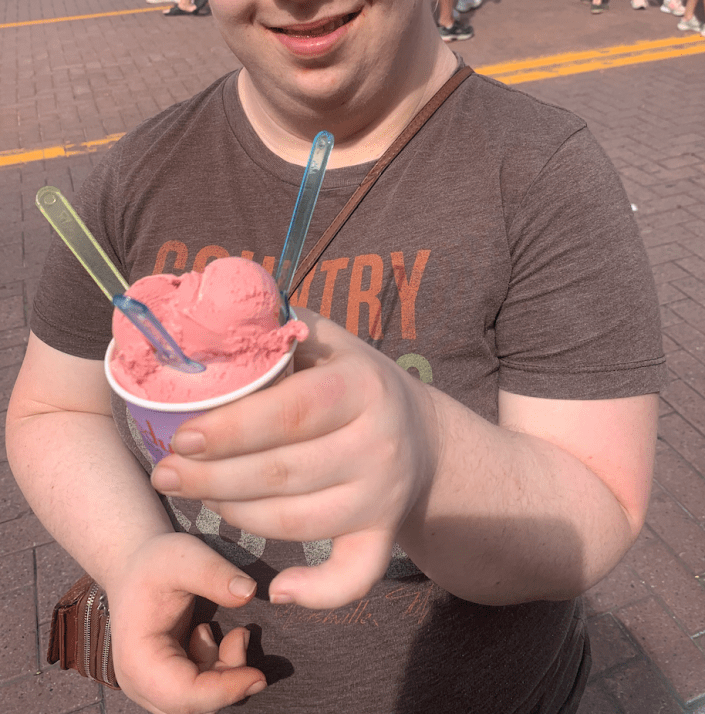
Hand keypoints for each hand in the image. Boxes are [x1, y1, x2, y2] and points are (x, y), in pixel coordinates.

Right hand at [108, 533, 263, 713]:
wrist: (133, 565)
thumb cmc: (155, 561)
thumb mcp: (185, 557)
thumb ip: (215, 574)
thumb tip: (250, 592)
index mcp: (138, 660)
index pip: (183, 696)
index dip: (224, 691)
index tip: (259, 675)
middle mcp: (140, 683)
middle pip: (193, 706)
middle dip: (228, 679)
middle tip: (241, 634)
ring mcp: (152, 686)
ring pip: (199, 701)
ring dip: (225, 673)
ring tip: (232, 632)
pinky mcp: (166, 681)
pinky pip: (199, 691)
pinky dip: (217, 669)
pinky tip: (213, 635)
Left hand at [150, 310, 438, 610]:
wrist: (422, 433)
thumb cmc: (353, 379)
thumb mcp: (328, 340)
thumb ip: (279, 327)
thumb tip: (215, 312)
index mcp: (362, 386)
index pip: (292, 412)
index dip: (233, 428)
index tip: (181, 436)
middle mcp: (378, 444)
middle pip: (284, 473)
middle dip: (213, 478)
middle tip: (164, 473)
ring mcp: (383, 495)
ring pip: (298, 523)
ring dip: (236, 515)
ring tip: (196, 497)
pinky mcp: (384, 535)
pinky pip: (354, 575)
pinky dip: (318, 592)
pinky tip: (279, 589)